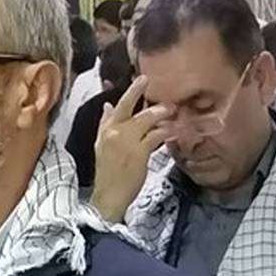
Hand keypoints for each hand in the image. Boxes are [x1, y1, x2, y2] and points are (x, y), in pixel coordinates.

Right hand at [91, 76, 170, 220]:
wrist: (109, 194)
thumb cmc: (109, 173)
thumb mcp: (102, 146)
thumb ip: (106, 125)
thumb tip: (108, 107)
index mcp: (105, 131)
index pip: (116, 108)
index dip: (128, 93)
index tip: (139, 80)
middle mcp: (113, 132)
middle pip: (126, 106)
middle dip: (136, 91)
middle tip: (148, 80)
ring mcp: (126, 141)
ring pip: (144, 119)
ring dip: (159, 112)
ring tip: (171, 108)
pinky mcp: (138, 152)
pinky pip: (155, 136)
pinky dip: (165, 132)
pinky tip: (174, 130)